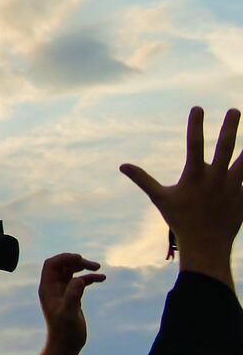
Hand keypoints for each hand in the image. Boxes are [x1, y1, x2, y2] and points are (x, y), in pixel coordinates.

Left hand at [36, 253, 104, 352]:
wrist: (66, 345)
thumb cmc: (65, 331)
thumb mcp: (69, 313)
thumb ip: (72, 296)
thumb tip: (79, 279)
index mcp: (48, 288)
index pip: (51, 265)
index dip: (63, 258)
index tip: (79, 258)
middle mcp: (53, 288)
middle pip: (62, 266)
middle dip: (77, 262)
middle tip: (93, 265)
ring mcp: (63, 292)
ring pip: (72, 273)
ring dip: (83, 268)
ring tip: (98, 268)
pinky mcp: (72, 298)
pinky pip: (80, 283)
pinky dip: (89, 279)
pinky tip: (102, 278)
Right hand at [122, 107, 242, 286]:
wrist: (206, 246)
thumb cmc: (180, 221)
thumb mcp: (160, 198)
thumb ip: (143, 179)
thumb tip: (122, 165)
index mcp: (194, 176)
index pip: (194, 144)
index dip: (196, 124)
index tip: (198, 108)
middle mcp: (215, 179)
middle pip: (225, 147)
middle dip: (230, 127)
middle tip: (234, 110)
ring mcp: (232, 189)